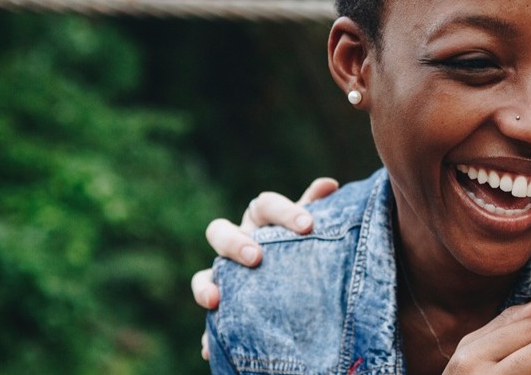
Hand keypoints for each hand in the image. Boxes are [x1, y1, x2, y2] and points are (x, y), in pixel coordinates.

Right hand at [190, 177, 339, 358]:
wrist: (299, 286)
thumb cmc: (304, 247)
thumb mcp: (311, 230)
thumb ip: (316, 207)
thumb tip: (329, 184)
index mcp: (261, 219)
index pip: (265, 205)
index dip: (284, 211)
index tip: (307, 226)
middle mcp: (237, 242)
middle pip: (219, 231)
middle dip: (235, 243)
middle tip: (256, 258)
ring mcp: (224, 273)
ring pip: (202, 274)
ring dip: (204, 286)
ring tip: (214, 300)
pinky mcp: (222, 305)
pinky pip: (208, 322)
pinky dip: (207, 335)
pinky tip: (206, 347)